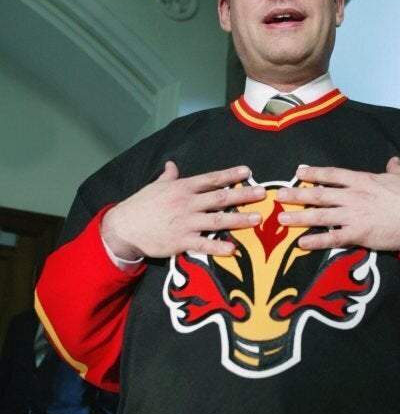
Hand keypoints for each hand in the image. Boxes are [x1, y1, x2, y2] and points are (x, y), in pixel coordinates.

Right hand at [101, 161, 265, 258]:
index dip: (230, 175)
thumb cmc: (140, 206)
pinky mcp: (180, 241)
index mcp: (182, 188)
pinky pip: (203, 244)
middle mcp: (187, 203)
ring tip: (257, 220)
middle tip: (262, 193)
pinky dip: (218, 247)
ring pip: (217, 220)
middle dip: (243, 195)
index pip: (210, 179)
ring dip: (239, 220)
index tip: (247, 172)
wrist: (122, 228)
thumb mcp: (154, 186)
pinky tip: (233, 249)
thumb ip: (168, 176)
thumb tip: (172, 164)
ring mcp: (185, 222)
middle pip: (220, 198)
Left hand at [276, 158, 399, 250]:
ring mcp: (354, 215)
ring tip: (281, 220)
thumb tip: (393, 161)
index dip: (314, 172)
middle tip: (279, 196)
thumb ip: (394, 169)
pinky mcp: (359, 234)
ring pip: (321, 215)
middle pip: (319, 194)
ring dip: (299, 217)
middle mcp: (353, 196)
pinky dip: (316, 241)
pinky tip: (301, 243)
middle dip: (297, 195)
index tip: (299, 172)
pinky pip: (332, 238)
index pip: (332, 174)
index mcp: (362, 180)